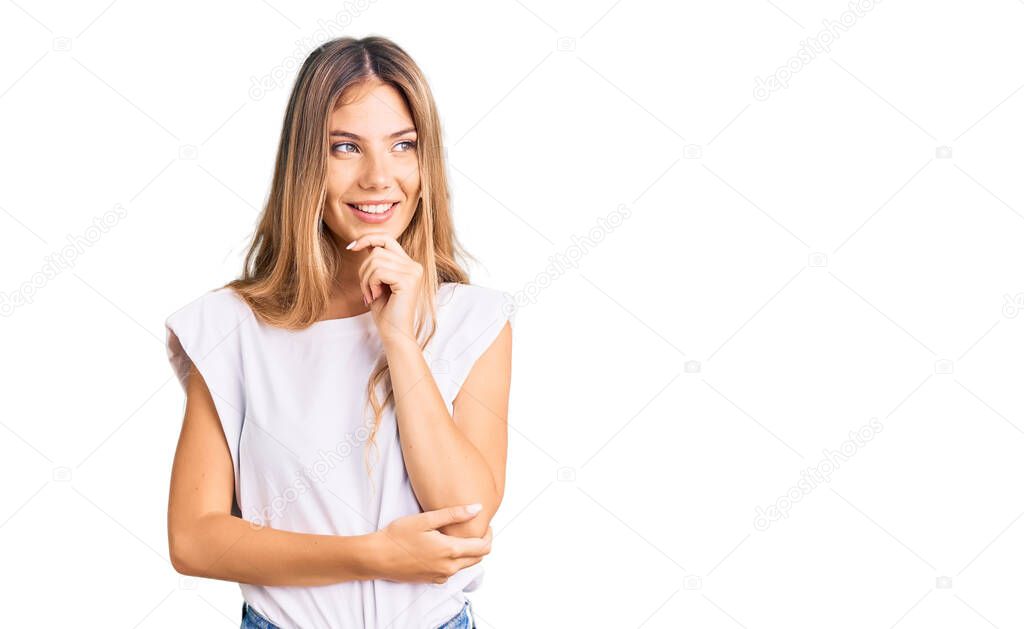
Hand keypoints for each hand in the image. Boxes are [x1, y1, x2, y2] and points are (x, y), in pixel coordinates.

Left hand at [347, 233, 422, 341]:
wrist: (394, 333)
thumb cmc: (385, 311)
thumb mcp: (378, 282)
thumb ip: (375, 262)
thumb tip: (361, 242)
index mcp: (409, 264)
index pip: (387, 239)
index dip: (368, 239)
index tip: (351, 247)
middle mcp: (414, 266)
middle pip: (377, 251)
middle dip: (364, 270)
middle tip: (367, 290)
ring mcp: (413, 272)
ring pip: (375, 260)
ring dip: (366, 279)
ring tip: (371, 295)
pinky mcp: (408, 281)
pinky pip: (378, 272)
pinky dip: (370, 284)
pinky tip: (375, 296)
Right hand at [371, 504, 492, 583]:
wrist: (377, 557)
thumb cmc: (398, 535)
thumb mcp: (426, 520)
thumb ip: (454, 514)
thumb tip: (478, 508)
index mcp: (450, 551)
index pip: (483, 547)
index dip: (489, 535)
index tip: (485, 523)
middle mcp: (449, 568)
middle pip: (478, 558)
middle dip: (482, 543)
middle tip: (475, 527)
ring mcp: (440, 576)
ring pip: (465, 565)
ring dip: (469, 552)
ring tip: (458, 535)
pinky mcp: (432, 580)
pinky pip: (451, 571)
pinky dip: (455, 560)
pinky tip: (443, 547)